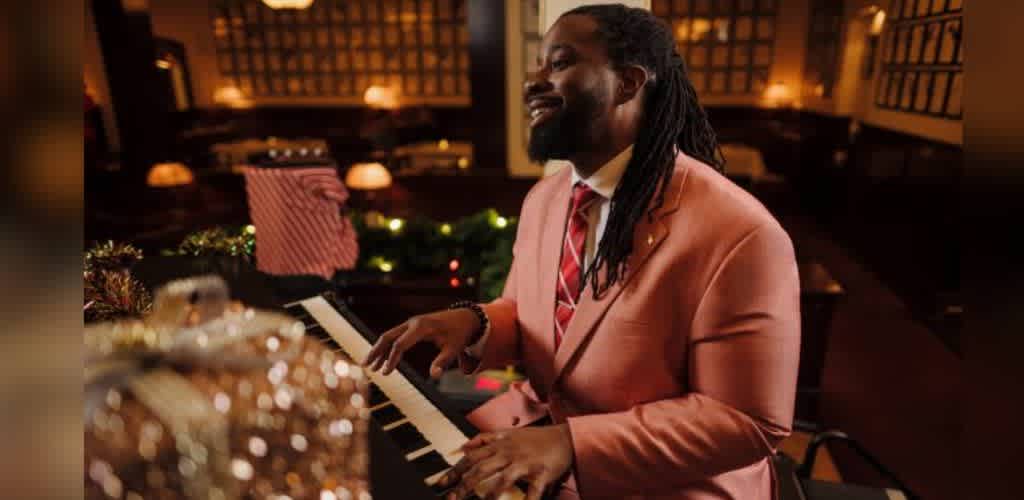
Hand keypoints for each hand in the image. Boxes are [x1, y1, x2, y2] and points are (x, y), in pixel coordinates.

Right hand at [363, 308, 480, 377]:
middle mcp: (413, 323)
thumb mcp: (454, 349)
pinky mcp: (412, 326)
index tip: (386, 373)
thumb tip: (434, 376)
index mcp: (421, 327)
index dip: (391, 359)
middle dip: (376, 351)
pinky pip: (396, 336)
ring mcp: (411, 323)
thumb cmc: (459, 334)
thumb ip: (443, 362)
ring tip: (369, 365)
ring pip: (389, 336)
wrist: (465, 318)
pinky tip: (382, 359)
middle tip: (366, 366)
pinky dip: (387, 347)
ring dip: (379, 350)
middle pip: (388, 336)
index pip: (400, 344)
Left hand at [438, 425, 573, 499]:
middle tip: (452, 499)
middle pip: (482, 469)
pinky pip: (533, 491)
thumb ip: (485, 438)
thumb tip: (464, 446)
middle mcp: (509, 453)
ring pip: (503, 479)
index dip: (454, 471)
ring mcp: (525, 463)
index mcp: (500, 444)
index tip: (440, 483)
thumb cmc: (535, 438)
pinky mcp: (541, 473)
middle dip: (464, 485)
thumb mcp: (508, 433)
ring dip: (491, 493)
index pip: (471, 457)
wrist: (564, 437)